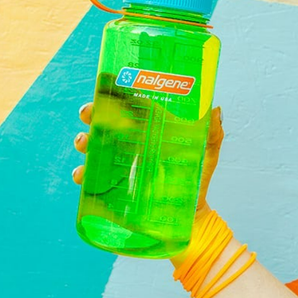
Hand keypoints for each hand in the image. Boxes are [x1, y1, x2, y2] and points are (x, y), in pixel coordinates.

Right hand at [72, 102, 224, 226]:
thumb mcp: (207, 155)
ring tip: (83, 144)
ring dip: (83, 142)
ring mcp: (121, 165)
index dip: (116, 93)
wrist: (191, 215)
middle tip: (87, 112)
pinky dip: (82, 175)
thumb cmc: (198, 180)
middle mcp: (132, 144)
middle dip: (92, 113)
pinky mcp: (114, 187)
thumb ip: (212, 133)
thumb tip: (215, 109)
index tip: (104, 82)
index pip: (130, 106)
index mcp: (151, 130)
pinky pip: (93, 179)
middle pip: (106, 123)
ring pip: (94, 147)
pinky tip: (81, 175)